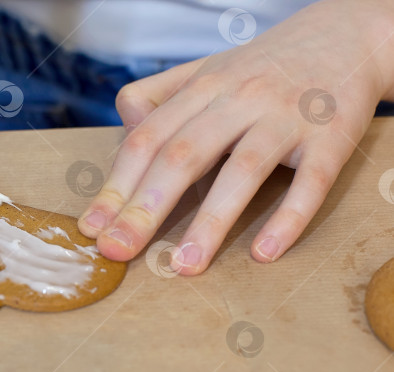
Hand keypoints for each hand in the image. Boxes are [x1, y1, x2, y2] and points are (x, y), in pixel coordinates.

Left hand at [78, 0, 393, 274]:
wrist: (349, 34)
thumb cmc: (264, 66)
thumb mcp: (207, 69)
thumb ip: (160, 97)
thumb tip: (124, 129)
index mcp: (202, 88)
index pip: (148, 139)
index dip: (116, 186)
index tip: (92, 227)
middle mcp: (239, 99)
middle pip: (182, 156)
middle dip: (144, 209)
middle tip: (117, 250)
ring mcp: (286, 117)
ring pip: (242, 170)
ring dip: (210, 222)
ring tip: (185, 267)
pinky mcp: (331, 137)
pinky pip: (310, 183)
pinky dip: (288, 219)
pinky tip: (264, 253)